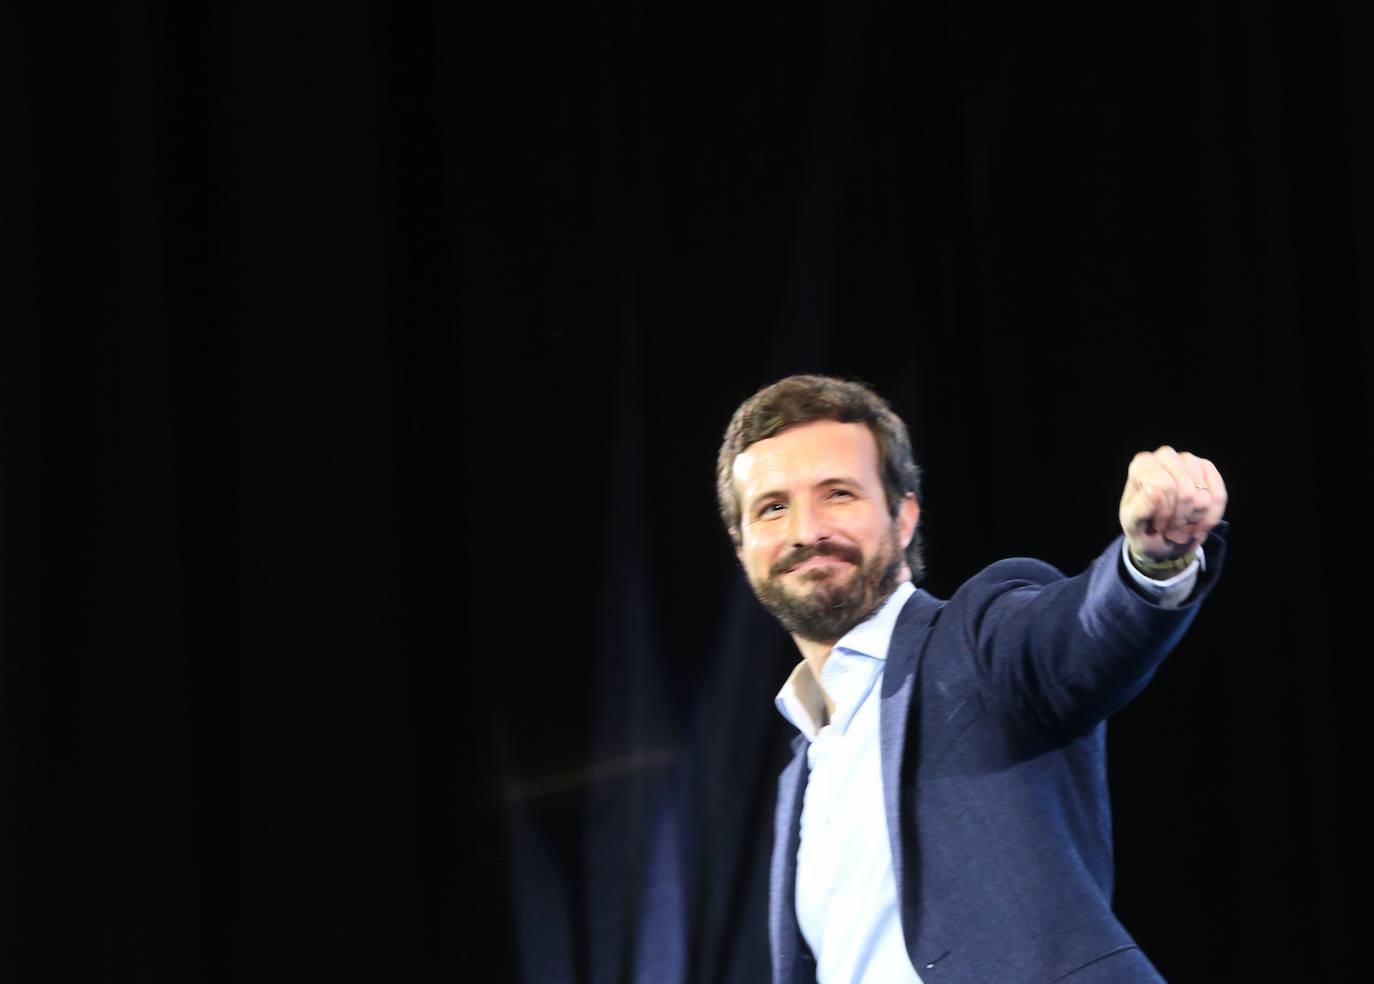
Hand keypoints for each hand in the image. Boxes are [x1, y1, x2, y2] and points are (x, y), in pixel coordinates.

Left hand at [1118, 446, 1227, 565]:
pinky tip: (1198, 525)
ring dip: (1194, 520)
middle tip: (1169, 527)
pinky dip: (1211, 518)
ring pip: (1204, 499)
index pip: (1166, 488)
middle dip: (1181, 519)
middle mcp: (1165, 456)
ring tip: (1180, 524)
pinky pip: (1219, 498)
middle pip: (1187, 494)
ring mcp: (1189, 460)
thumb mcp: (1132, 525)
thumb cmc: (1142, 528)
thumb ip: (1139, 510)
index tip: (1157, 525)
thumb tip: (1154, 492)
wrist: (1159, 536)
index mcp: (1142, 464)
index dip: (1165, 513)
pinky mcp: (1207, 468)